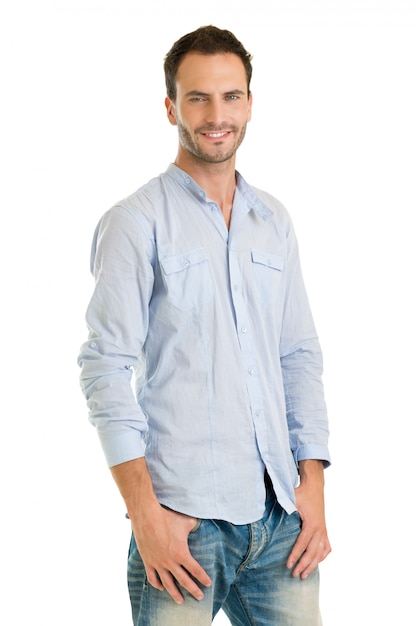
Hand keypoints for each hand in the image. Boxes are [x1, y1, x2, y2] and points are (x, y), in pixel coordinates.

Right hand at [132, 504, 211, 604]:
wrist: (147, 516)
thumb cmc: (167, 517)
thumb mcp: (186, 521)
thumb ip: (195, 525)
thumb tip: (201, 524)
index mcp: (181, 553)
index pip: (195, 570)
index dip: (203, 578)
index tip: (208, 584)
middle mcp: (170, 561)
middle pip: (184, 581)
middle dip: (193, 590)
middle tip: (200, 597)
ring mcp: (158, 563)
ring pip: (168, 584)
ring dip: (175, 593)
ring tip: (180, 601)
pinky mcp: (148, 561)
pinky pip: (153, 578)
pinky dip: (157, 585)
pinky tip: (162, 588)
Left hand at [286, 461, 330, 578]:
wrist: (314, 486)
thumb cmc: (301, 492)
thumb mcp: (291, 498)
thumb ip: (283, 505)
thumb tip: (265, 510)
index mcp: (311, 523)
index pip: (303, 543)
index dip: (295, 555)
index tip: (289, 565)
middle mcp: (319, 529)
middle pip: (313, 552)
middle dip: (303, 564)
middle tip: (295, 574)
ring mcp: (323, 530)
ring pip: (321, 552)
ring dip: (313, 564)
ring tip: (305, 575)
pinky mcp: (324, 529)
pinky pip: (327, 547)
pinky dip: (322, 556)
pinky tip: (317, 562)